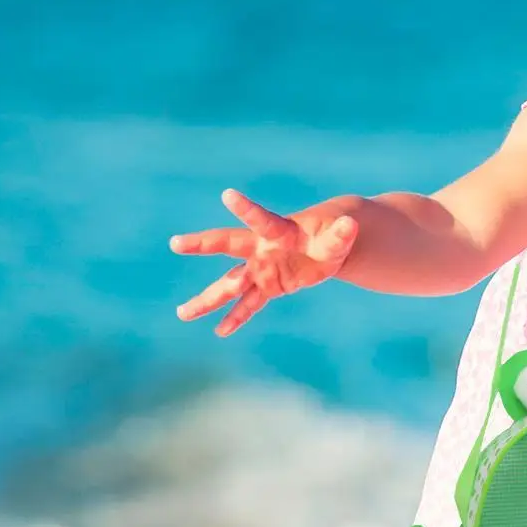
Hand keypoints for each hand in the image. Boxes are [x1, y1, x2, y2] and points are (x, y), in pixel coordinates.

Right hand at [171, 189, 358, 335]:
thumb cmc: (332, 235)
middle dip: (203, 245)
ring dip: (208, 299)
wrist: (325, 246)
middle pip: (229, 245)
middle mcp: (263, 249)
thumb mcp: (340, 235)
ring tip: (182, 314)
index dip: (246, 209)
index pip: (261, 219)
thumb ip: (341, 233)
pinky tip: (220, 331)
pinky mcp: (268, 286)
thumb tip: (351, 226)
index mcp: (279, 230)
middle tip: (175, 243)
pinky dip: (237, 318)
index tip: (227, 195)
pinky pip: (249, 304)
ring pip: (230, 284)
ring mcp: (262, 268)